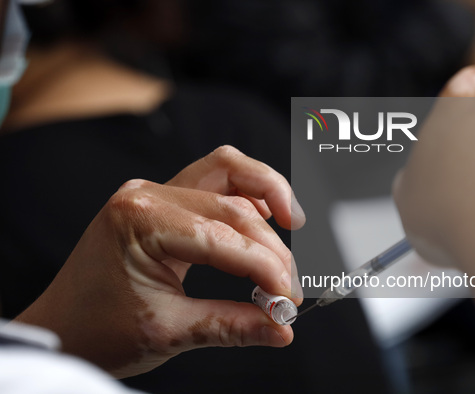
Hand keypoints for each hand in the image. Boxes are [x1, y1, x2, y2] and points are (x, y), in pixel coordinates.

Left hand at [14, 145, 304, 377]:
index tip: (287, 300)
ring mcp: (153, 193)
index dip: (266, 268)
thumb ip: (231, 325)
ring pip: (227, 170)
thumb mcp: (167, 332)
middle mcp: (147, 195)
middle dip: (270, 247)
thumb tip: (281, 328)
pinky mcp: (162, 201)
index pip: (223, 237)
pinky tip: (263, 217)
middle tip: (287, 288)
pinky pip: (214, 182)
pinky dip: (246, 195)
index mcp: (140, 221)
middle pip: (233, 203)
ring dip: (266, 193)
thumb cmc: (96, 330)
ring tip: (293, 223)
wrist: (60, 329)